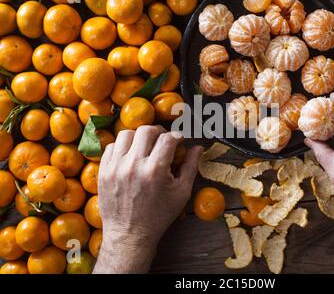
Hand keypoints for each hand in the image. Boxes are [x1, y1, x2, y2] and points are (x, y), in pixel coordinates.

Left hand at [93, 126, 202, 273]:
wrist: (129, 234)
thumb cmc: (159, 215)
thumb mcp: (181, 193)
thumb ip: (191, 167)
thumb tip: (198, 147)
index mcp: (155, 170)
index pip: (167, 138)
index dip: (176, 136)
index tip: (179, 141)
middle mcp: (134, 165)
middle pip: (146, 130)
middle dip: (158, 132)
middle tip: (163, 140)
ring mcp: (115, 167)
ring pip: (126, 134)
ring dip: (139, 136)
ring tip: (145, 146)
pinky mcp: (103, 171)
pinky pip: (111, 146)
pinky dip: (122, 146)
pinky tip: (130, 155)